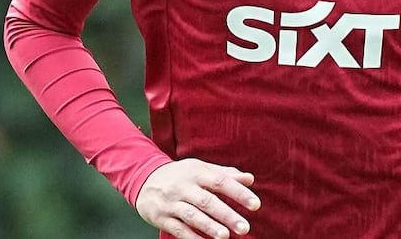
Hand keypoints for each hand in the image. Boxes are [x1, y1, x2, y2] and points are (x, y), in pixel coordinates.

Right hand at [135, 159, 260, 238]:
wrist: (144, 179)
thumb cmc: (181, 175)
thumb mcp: (200, 168)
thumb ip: (225, 174)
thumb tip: (249, 179)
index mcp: (197, 172)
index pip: (221, 182)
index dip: (239, 193)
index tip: (256, 205)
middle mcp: (184, 187)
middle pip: (207, 201)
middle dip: (227, 215)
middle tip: (244, 228)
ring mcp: (171, 202)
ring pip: (191, 216)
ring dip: (209, 227)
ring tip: (225, 236)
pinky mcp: (161, 217)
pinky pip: (178, 229)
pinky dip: (191, 237)